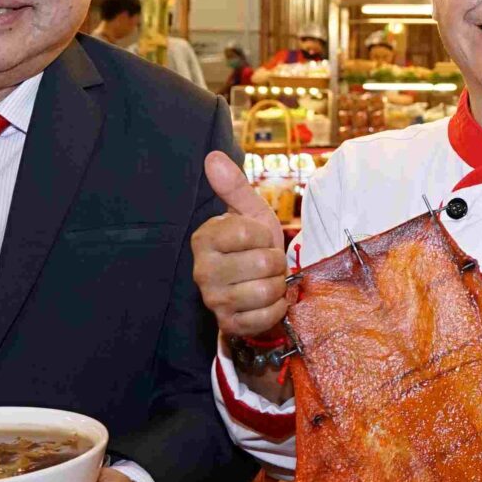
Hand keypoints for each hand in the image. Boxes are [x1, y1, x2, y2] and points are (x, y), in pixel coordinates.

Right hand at [193, 151, 289, 340]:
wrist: (255, 283)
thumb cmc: (252, 244)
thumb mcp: (249, 212)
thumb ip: (234, 186)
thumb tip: (212, 157)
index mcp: (204, 239)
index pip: (250, 233)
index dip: (265, 235)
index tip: (258, 238)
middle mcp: (203, 271)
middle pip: (264, 264)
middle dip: (276, 262)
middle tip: (267, 262)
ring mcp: (214, 300)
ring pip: (267, 291)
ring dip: (278, 285)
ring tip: (267, 279)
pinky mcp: (229, 324)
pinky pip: (267, 317)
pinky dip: (277, 308)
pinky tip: (268, 300)